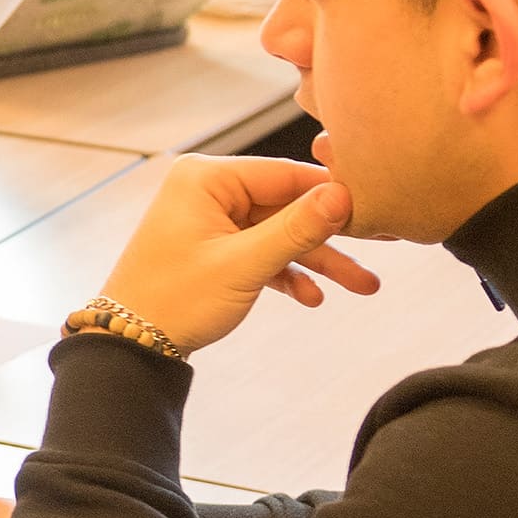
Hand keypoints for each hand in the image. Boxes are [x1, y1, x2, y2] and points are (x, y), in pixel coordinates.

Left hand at [99, 154, 382, 354]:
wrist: (130, 343)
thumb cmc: (175, 299)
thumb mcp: (244, 265)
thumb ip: (296, 230)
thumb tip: (342, 195)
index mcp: (206, 178)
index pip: (285, 174)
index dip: (333, 193)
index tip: (378, 208)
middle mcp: (206, 190)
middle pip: (286, 205)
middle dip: (332, 235)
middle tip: (386, 245)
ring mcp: (209, 219)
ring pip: (278, 233)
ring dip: (317, 261)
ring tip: (366, 287)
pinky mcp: (212, 248)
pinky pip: (259, 252)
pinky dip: (286, 273)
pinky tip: (312, 298)